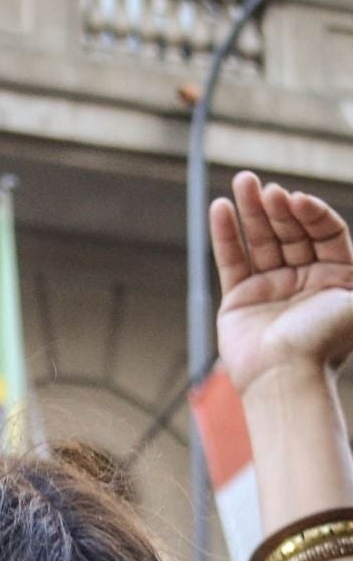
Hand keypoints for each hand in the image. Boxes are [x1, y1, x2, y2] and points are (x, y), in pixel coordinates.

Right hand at [213, 171, 352, 395]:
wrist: (284, 379)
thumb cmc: (326, 341)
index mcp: (338, 277)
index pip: (326, 231)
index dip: (312, 212)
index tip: (296, 200)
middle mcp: (305, 280)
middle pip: (291, 231)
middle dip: (278, 206)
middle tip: (263, 186)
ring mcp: (271, 288)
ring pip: (261, 241)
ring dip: (251, 210)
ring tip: (242, 182)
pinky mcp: (239, 300)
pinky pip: (232, 261)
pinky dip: (225, 234)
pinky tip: (221, 208)